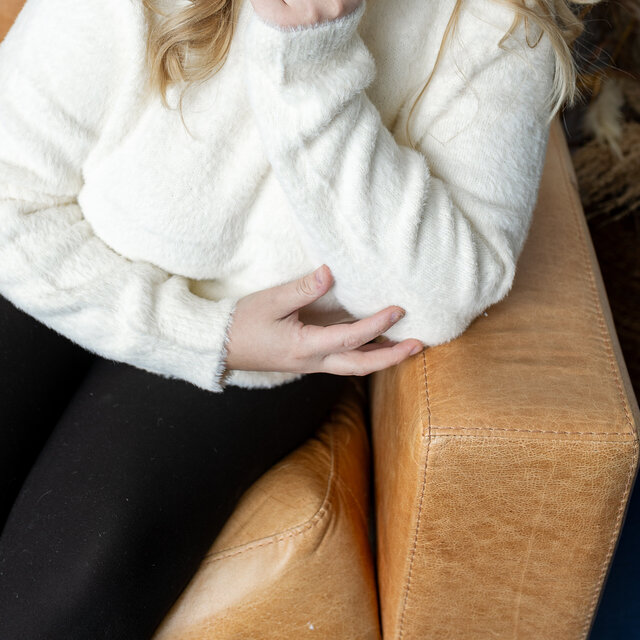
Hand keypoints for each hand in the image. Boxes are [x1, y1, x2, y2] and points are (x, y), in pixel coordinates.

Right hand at [224, 265, 423, 375]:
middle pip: (361, 365)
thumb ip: (301, 289)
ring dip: (382, 357)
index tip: (398, 310)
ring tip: (406, 345)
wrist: (221, 347)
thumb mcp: (270, 301)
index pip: (349, 339)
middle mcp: (313, 362)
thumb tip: (330, 273)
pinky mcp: (308, 359)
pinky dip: (364, 353)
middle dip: (392, 357)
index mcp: (305, 347)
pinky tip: (374, 343)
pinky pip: (343, 361)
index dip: (376, 325)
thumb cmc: (243, 322)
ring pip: (354, 366)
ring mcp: (312, 364)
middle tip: (419, 344)